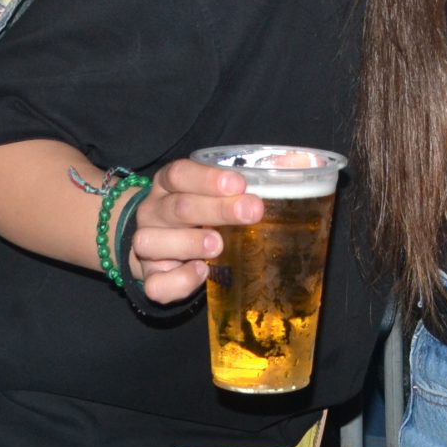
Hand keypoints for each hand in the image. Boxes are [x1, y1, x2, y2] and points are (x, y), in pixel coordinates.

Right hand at [126, 157, 266, 304]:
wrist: (163, 245)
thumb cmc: (203, 212)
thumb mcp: (221, 191)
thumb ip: (257, 177)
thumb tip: (299, 163)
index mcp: (170, 184)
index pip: (179, 173)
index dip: (207, 178)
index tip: (239, 183)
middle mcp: (154, 212)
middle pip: (177, 207)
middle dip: (215, 209)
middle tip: (250, 212)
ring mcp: (147, 244)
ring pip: (152, 242)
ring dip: (188, 243)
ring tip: (218, 245)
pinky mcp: (150, 277)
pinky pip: (154, 283)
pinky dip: (177, 280)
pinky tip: (201, 273)